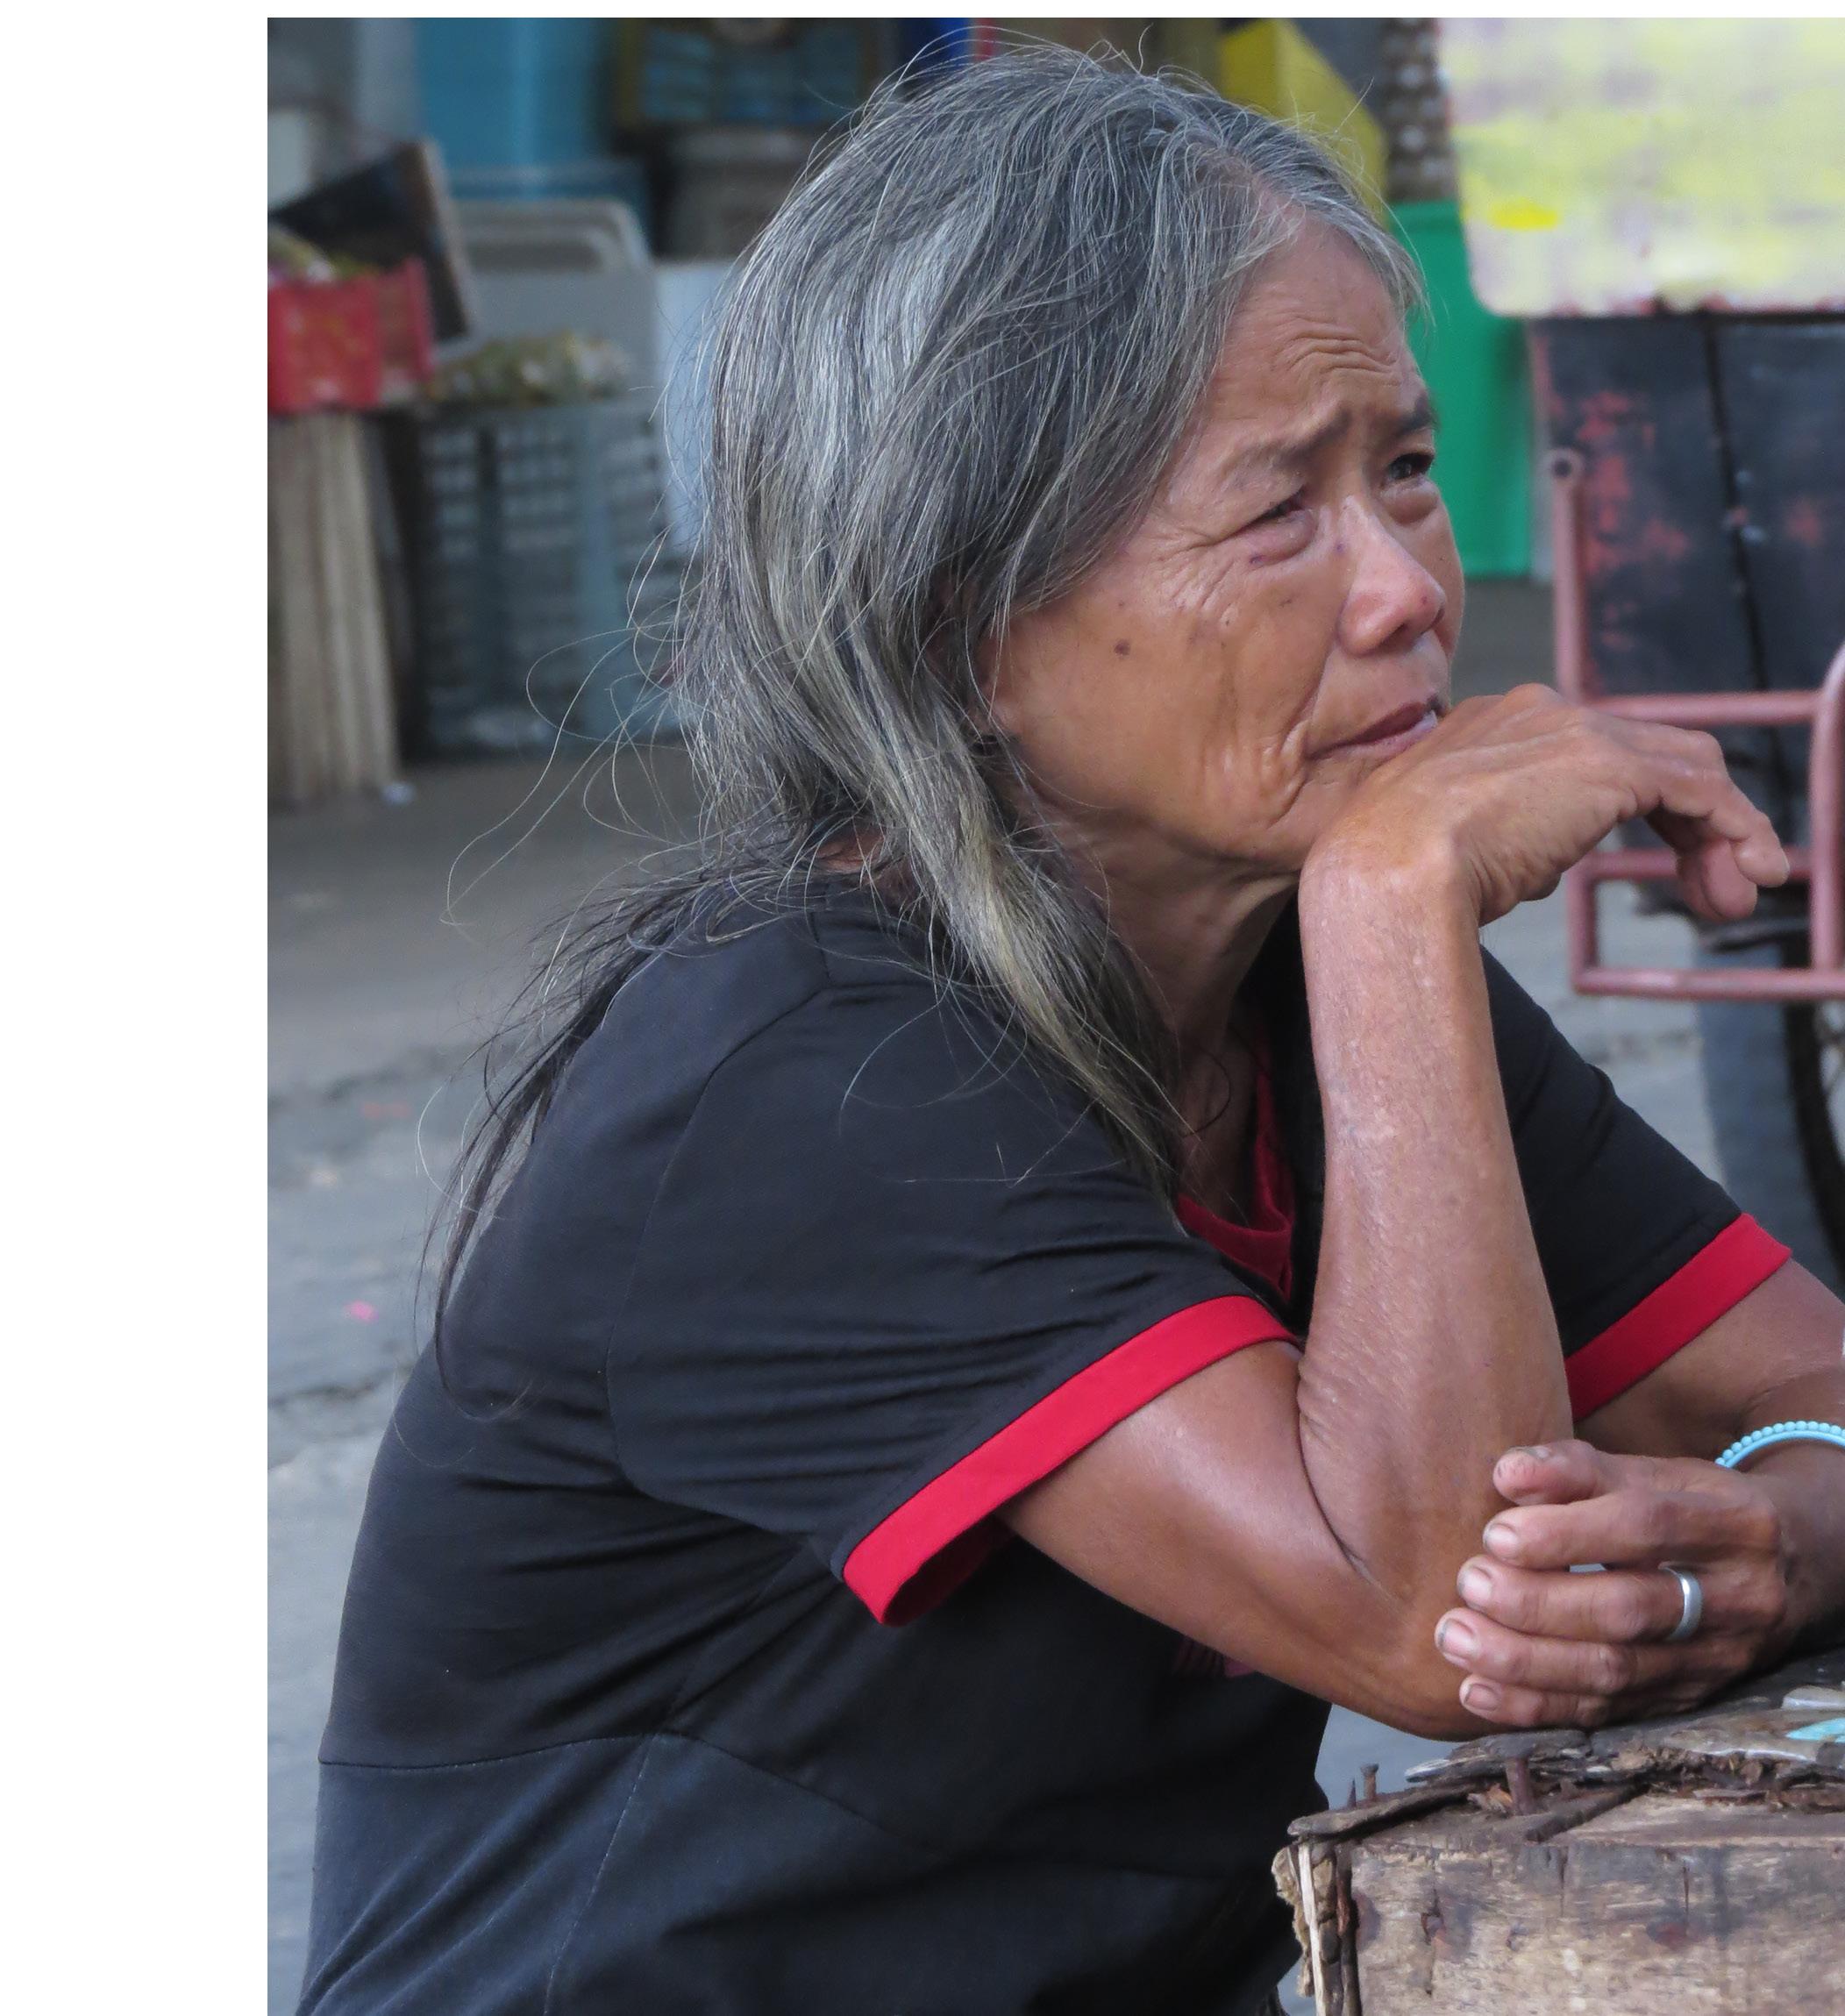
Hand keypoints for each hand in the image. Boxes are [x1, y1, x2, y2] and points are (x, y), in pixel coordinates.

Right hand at [1308, 686, 1788, 926]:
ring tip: (1732, 895)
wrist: (1383, 871)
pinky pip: (1701, 792)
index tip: (1643, 864)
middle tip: (1708, 888)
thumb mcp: (1440, 848)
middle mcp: (1534, 713)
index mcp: (1485, 727)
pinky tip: (1751, 872)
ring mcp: (1573, 732)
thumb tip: (1525, 868)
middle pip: (1645, 754)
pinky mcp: (1611, 766)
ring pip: (1685, 767)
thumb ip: (1490, 841)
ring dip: (1719, 834)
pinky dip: (1736, 830)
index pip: (1589, 750)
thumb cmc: (1387, 880)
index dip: (1631, 808)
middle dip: (1686, 824)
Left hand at [1431, 1440, 1796, 1728]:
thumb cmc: (1698, 1509)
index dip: (1568, 1533)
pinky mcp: (1688, 1702)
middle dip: (1538, 1602)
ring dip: (1525, 1661)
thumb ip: (1580, 1469)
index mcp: (1733, 1525)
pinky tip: (1478, 1691)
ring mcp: (1716, 1661)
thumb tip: (1507, 1473)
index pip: (1647, 1527)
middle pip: (1629, 1610)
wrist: (1796, 1570)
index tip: (1496, 1534)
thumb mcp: (1659, 1474)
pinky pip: (1608, 1713)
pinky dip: (1537, 1706)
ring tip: (1456, 1637)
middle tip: (1469, 1583)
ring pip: (1616, 1672)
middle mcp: (1736, 1600)